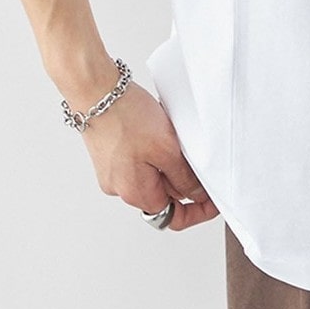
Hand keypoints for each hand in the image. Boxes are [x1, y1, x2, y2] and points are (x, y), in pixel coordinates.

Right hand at [77, 81, 219, 231]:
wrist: (96, 91)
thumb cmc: (126, 116)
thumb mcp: (168, 149)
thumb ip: (184, 179)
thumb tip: (196, 196)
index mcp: (135, 193)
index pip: (174, 217)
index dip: (197, 211)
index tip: (212, 200)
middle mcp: (120, 188)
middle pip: (164, 194)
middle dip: (182, 176)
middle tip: (192, 152)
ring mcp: (113, 172)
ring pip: (153, 175)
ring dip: (168, 160)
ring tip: (169, 134)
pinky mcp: (110, 156)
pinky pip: (140, 161)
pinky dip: (153, 150)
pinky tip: (155, 129)